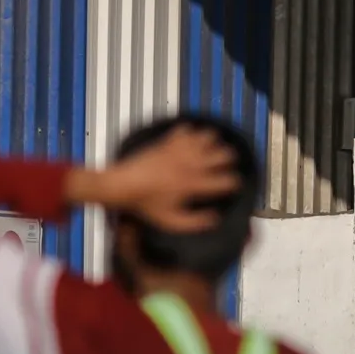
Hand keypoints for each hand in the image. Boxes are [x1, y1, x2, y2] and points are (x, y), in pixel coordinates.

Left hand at [67, 125, 238, 230]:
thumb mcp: (171, 222)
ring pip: (207, 137)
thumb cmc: (144, 205)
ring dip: (213, 141)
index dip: (234, 182)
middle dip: (229, 159)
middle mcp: (190, 165)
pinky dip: (191, 132)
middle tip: (228, 162)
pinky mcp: (166, 143)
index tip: (234, 184)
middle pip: (222, 155)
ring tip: (214, 145)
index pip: (225, 181)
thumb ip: (196, 223)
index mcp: (194, 185)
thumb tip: (215, 219)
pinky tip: (190, 137)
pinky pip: (185, 130)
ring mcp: (178, 151)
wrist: (121, 186)